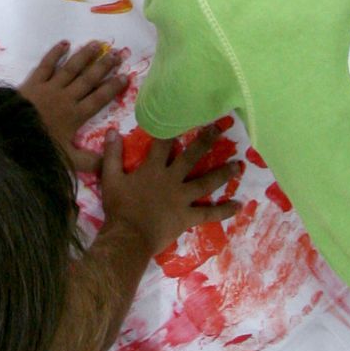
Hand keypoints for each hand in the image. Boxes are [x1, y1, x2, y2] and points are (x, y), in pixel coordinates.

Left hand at [18, 41, 127, 169]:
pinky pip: (47, 64)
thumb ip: (89, 162)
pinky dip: (55, 53)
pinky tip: (65, 43)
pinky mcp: (34, 81)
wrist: (11, 135)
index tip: (125, 76)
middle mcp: (66, 97)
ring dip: (85, 56)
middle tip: (118, 54)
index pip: (99, 98)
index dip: (113, 87)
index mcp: (76, 115)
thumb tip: (108, 164)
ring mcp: (50, 87)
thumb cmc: (41, 147)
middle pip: (88, 79)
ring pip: (71, 68)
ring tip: (98, 44)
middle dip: (104, 66)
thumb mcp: (67, 160)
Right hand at [100, 123, 240, 252]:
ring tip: (238, 165)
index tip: (185, 113)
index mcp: (153, 169)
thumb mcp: (110, 178)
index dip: (173, 127)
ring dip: (223, 173)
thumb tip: (112, 131)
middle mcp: (172, 180)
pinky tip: (239, 205)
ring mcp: (182, 198)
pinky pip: (209, 213)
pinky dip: (224, 210)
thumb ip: (111, 154)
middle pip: (191, 157)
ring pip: (206, 183)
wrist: (129, 237)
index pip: (164, 143)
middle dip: (205, 142)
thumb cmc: (119, 208)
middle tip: (219, 129)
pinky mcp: (188, 217)